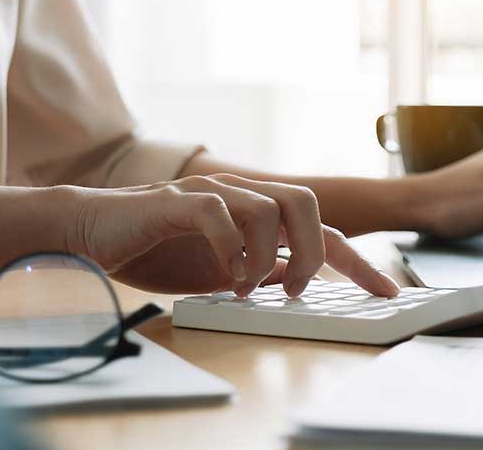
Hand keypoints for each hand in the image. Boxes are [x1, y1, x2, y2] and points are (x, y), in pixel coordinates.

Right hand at [65, 174, 399, 296]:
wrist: (95, 232)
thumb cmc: (158, 249)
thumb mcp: (221, 269)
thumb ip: (258, 269)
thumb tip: (293, 282)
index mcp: (257, 210)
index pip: (322, 229)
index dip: (358, 260)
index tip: (387, 291)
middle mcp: (242, 192)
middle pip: (308, 204)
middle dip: (314, 252)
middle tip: (294, 289)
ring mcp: (212, 191)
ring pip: (272, 205)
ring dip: (269, 255)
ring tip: (247, 285)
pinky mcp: (178, 199)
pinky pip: (220, 213)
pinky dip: (231, 249)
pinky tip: (222, 275)